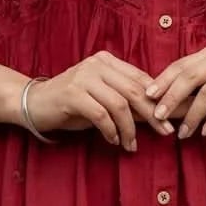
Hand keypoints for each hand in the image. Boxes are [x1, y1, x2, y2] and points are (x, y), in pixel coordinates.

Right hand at [25, 51, 175, 150]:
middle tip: (165, 133)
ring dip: (130, 129)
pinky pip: (101, 115)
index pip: (140, 79)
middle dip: (153, 114)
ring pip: (119, 105)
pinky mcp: (72, 93)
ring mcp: (84, 77)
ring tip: (131, 145)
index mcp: (107, 61)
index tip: (171, 119)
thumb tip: (159, 115)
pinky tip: (113, 141)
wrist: (34, 103)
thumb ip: (126, 101)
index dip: (159, 99)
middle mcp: (97, 64)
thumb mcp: (102, 98)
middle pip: (135, 91)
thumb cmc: (72, 103)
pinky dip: (111, 131)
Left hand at [143, 47, 205, 138]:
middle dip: (173, 98)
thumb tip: (154, 107)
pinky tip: (205, 132)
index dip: (163, 81)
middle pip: (191, 76)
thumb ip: (186, 97)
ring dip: (193, 115)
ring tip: (183, 133)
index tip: (148, 97)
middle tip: (159, 116)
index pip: (180, 66)